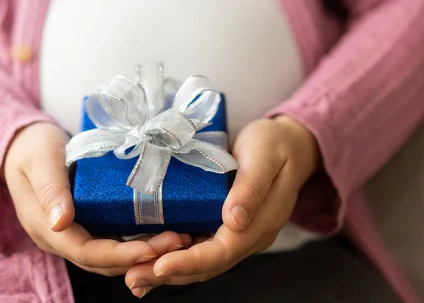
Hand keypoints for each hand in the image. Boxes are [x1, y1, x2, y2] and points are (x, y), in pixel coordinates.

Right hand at [3, 122, 190, 275]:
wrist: (23, 143)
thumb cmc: (31, 148)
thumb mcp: (39, 161)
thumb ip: (49, 189)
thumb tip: (60, 223)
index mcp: (46, 228)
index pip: (86, 252)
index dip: (120, 255)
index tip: (152, 249)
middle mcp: (60, 238)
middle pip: (103, 260)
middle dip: (141, 257)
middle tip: (178, 244)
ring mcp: (73, 233)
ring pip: (110, 255)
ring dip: (143, 252)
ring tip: (178, 240)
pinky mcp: (86, 223)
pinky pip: (112, 240)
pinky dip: (136, 240)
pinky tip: (161, 231)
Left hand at [125, 116, 318, 296]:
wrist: (290, 145)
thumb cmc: (275, 145)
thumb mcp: (265, 157)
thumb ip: (251, 188)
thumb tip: (234, 221)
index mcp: (260, 224)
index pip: (221, 252)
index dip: (190, 261)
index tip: (159, 265)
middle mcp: (247, 236)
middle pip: (207, 265)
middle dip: (170, 273)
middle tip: (133, 279)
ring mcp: (236, 233)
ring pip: (200, 261)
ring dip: (168, 270)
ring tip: (134, 276)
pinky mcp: (224, 225)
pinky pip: (198, 246)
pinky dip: (175, 255)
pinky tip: (150, 257)